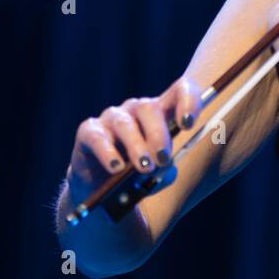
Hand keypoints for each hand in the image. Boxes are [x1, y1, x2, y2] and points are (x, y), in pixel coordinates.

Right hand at [66, 77, 204, 206]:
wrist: (101, 187)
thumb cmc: (138, 174)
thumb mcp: (159, 174)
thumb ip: (166, 170)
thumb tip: (163, 168)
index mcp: (162, 112)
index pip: (180, 91)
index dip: (188, 101)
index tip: (189, 123)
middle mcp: (137, 109)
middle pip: (149, 108)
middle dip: (158, 135)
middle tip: (163, 159)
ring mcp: (112, 117)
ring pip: (125, 124)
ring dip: (136, 146)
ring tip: (144, 167)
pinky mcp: (89, 131)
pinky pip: (99, 138)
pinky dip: (108, 153)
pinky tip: (116, 167)